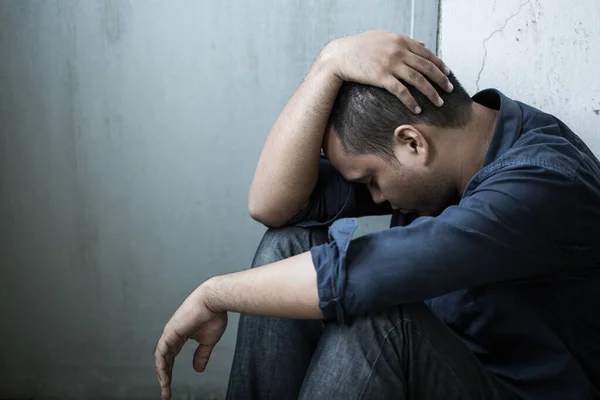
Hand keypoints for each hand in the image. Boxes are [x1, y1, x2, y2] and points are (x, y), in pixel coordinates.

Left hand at [154, 285, 227, 399]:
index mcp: (181, 336)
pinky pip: (161, 352)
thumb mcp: (208, 341)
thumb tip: (197, 370)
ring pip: (160, 358)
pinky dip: (161, 365)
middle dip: (165, 377)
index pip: (171, 357)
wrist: (214, 301)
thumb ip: (201, 355)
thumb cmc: (213, 315)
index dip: (170, 372)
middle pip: (164, 360)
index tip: (170, 386)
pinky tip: (163, 376)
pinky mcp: (170, 332)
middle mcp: (172, 335)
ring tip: (165, 389)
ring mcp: (169, 333)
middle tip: (166, 392)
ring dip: (162, 374)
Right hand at [319, 30, 452, 112]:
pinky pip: (402, 92)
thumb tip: (424, 44)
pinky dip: (411, 101)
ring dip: (431, 93)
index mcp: (401, 40)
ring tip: (439, 102)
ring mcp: (390, 64)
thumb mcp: (384, 37)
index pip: (427, 53)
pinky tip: (417, 109)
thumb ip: (404, 41)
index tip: (448, 74)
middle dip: (441, 80)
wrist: (339, 56)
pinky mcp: (381, 77)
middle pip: (426, 67)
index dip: (439, 65)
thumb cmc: (360, 47)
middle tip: (450, 90)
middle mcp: (398, 51)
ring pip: (418, 80)